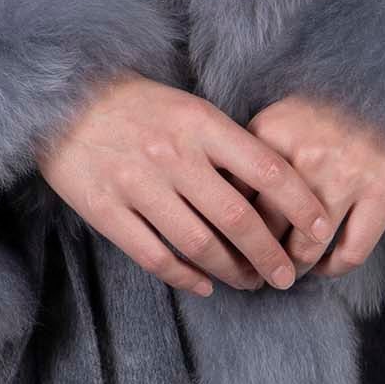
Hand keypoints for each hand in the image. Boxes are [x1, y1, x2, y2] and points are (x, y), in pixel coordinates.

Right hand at [34, 71, 336, 297]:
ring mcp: (138, 185)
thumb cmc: (138, 105)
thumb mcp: (189, 109)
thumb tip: (276, 192)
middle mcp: (173, 155)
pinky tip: (205, 284)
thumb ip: (227, 146)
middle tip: (286, 276)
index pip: (267, 171)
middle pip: (238, 219)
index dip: (302, 206)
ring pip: (200, 245)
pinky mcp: (107, 211)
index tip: (320, 230)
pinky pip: (156, 257)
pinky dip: (186, 277)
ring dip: (233, 272)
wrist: (64, 99)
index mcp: (201, 124)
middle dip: (271, 255)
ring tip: (250, 282)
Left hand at [245, 92, 384, 277]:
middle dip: (256, 257)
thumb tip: (219, 206)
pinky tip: (323, 267)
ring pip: (307, 249)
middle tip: (253, 270)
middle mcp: (306, 157)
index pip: (236, 199)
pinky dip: (332, 269)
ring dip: (292, 268)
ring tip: (285, 272)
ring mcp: (347, 176)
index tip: (229, 245)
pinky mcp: (382, 193)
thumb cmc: (321, 112)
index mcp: (272, 134)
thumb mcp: (276, 120)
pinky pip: (350, 253)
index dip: (228, 229)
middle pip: (267, 228)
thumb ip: (247, 156)